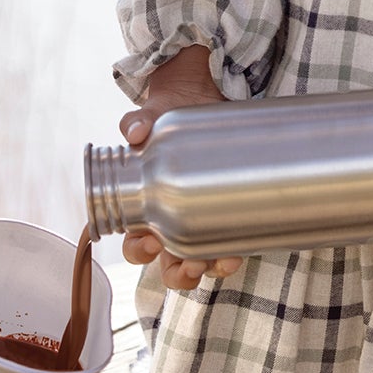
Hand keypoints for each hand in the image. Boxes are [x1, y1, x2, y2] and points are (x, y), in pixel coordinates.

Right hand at [120, 46, 244, 291]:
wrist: (195, 100)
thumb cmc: (163, 117)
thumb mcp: (149, 117)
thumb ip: (136, 122)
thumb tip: (135, 133)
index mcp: (143, 209)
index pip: (134, 244)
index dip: (138, 251)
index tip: (149, 242)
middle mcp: (169, 222)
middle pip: (167, 265)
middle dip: (177, 272)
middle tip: (188, 260)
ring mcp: (197, 221)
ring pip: (197, 261)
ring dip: (207, 269)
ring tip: (219, 260)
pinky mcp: (222, 212)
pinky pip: (224, 244)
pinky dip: (229, 254)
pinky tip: (238, 251)